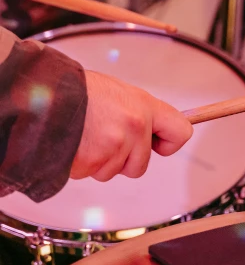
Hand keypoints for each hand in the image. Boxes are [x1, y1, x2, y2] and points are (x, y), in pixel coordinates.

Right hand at [70, 71, 192, 181]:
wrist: (44, 92)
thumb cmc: (78, 91)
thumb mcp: (116, 92)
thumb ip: (136, 113)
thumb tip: (150, 130)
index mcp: (144, 106)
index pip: (181, 132)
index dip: (169, 143)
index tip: (157, 144)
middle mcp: (135, 126)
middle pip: (141, 165)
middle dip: (123, 160)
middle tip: (103, 138)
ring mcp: (115, 145)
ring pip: (113, 172)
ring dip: (98, 161)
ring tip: (84, 135)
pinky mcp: (93, 161)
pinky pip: (90, 173)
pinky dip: (80, 164)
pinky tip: (73, 143)